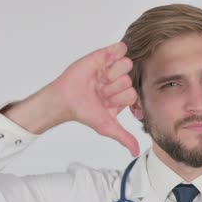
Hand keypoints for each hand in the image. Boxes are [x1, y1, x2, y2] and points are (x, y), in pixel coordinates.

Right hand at [49, 42, 139, 156]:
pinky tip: (104, 64)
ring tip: (99, 79)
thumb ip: (124, 138)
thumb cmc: (85, 112)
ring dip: (111, 73)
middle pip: (129, 79)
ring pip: (127, 64)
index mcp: (123, 96)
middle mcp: (120, 81)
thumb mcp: (107, 127)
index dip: (119, 98)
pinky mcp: (104, 55)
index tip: (106, 102)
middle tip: (99, 90)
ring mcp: (113, 67)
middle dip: (112, 87)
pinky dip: (115, 52)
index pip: (134, 94)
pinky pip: (120, 48)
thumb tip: (135, 152)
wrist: (66, 99)